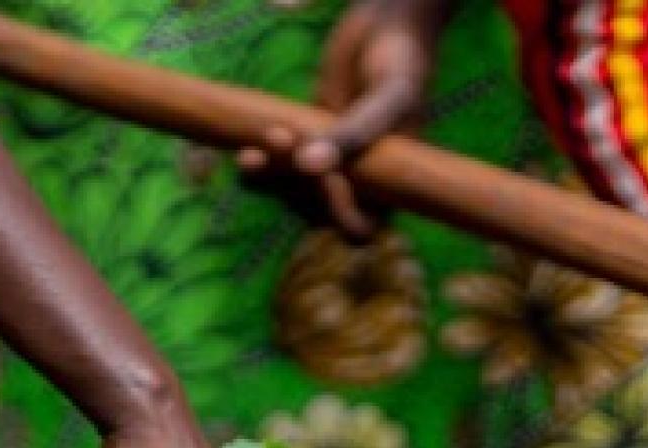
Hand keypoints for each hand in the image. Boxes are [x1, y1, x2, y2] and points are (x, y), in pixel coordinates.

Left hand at [237, 0, 445, 238]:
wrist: (383, 23)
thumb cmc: (401, 61)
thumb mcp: (387, 97)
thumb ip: (354, 133)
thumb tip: (308, 167)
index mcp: (388, 180)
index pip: (364, 224)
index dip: (342, 214)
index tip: (331, 180)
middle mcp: (358, 178)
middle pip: (320, 212)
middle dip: (298, 186)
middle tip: (285, 138)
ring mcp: (328, 162)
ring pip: (294, 192)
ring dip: (275, 174)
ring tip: (266, 139)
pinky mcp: (303, 141)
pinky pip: (278, 168)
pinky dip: (260, 167)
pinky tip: (246, 154)